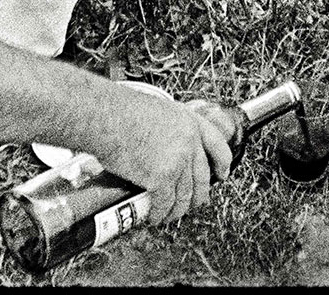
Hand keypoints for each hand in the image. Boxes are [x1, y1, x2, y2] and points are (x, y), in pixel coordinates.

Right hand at [90, 84, 233, 225]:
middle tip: (192, 204)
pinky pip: (164, 203)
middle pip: (202, 178)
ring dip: (176, 211)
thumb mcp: (158, 111)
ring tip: (167, 215)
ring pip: (184, 196)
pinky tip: (154, 217)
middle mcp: (189, 142)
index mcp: (190, 121)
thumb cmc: (122, 110)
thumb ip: (169, 129)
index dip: (222, 163)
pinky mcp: (161, 178)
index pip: (217, 145)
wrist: (106, 116)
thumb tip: (162, 148)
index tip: (222, 173)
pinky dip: (159, 214)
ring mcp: (178, 161)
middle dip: (198, 197)